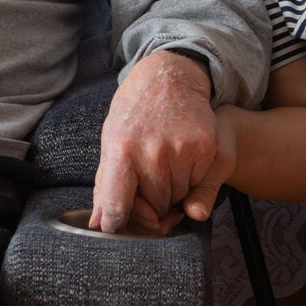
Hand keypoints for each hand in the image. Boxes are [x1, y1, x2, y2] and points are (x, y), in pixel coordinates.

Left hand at [91, 49, 216, 233]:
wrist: (169, 77)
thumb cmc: (135, 112)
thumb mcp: (111, 140)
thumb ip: (107, 184)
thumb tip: (100, 225)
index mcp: (121, 151)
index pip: (117, 206)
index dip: (116, 225)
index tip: (116, 228)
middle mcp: (152, 152)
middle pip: (153, 208)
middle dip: (150, 204)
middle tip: (148, 182)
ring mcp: (181, 150)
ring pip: (178, 200)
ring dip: (172, 194)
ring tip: (165, 166)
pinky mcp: (205, 147)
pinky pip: (199, 185)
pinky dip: (192, 181)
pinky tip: (182, 160)